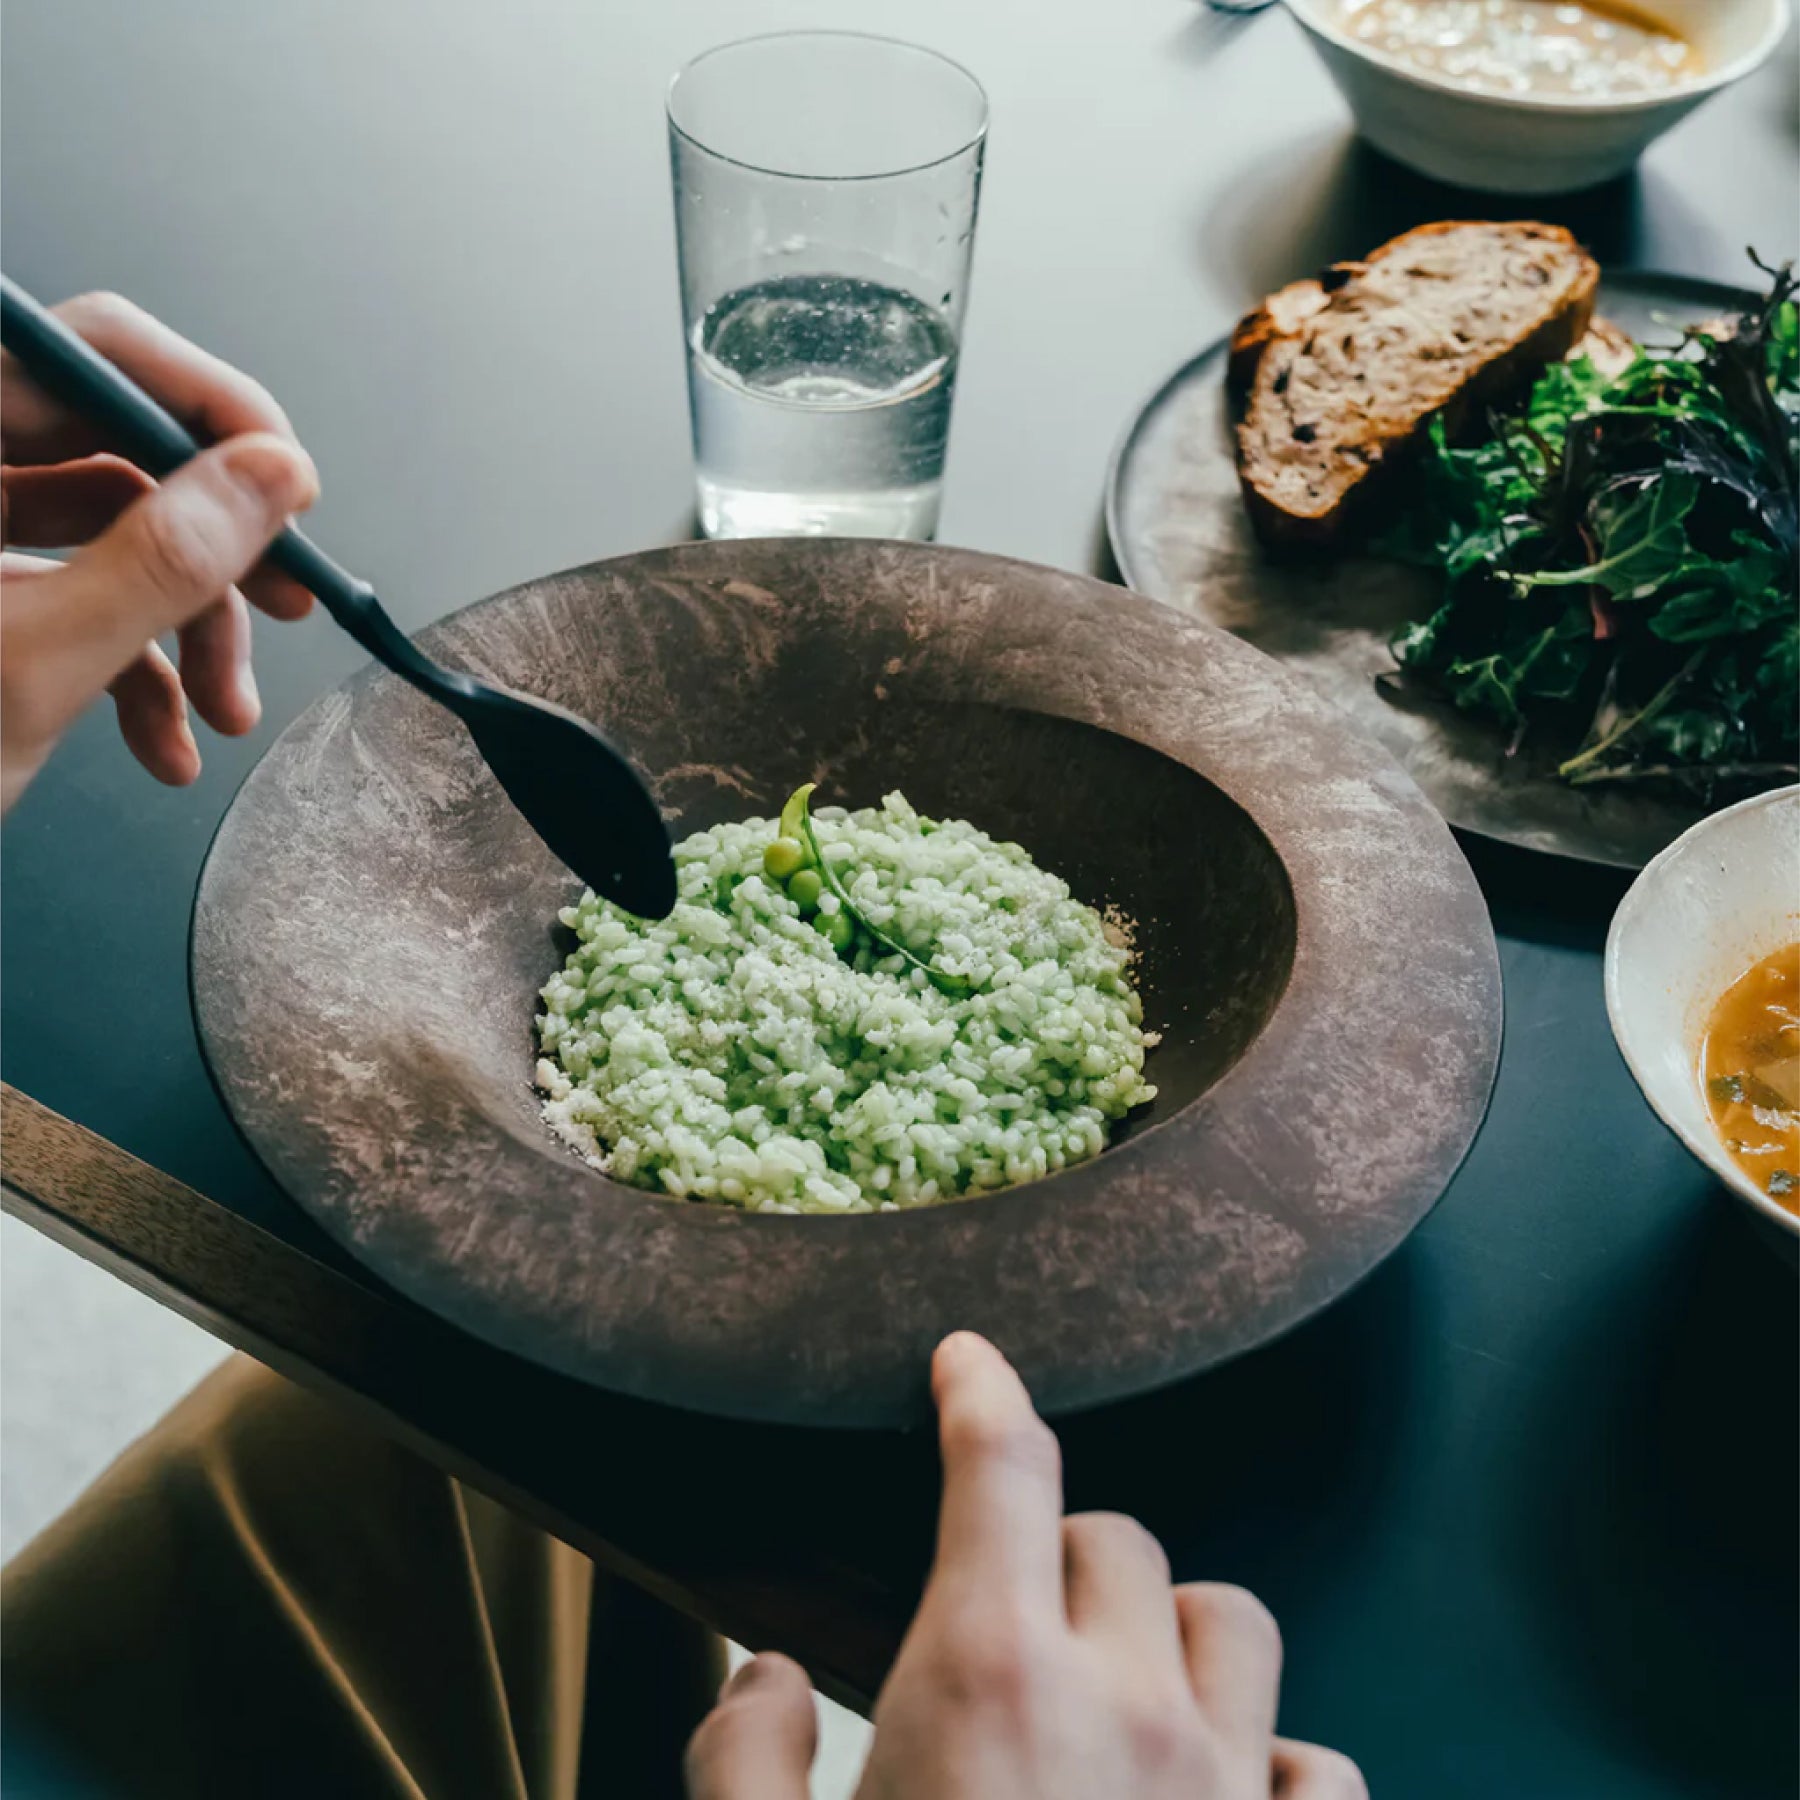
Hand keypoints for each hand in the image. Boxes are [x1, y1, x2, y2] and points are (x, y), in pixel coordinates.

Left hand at [1, 292, 317, 811]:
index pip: (89, 352)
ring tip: (225, 711)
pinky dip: (140, 674)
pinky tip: (166, 743)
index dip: (208, 408)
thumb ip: (159, 559)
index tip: (288, 488)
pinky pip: (82, 602)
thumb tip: (270, 474)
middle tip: (288, 599)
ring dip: (189, 631)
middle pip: (115, 450)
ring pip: (114, 539)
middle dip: (214, 546)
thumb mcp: (32, 665)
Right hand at [685, 1333, 1364, 1798]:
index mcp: (988, 1677)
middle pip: (1115, 1539)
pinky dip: (1277, 1764)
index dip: (981, 1389)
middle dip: (1056, 1552)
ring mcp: (1230, 1796)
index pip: (1000, 1466)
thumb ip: (742, 1759)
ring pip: (1235, 1622)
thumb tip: (770, 1676)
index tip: (968, 1359)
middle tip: (1007, 1620)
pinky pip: (1322, 1769)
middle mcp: (1128, 1706)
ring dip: (1174, 1632)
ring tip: (1123, 1684)